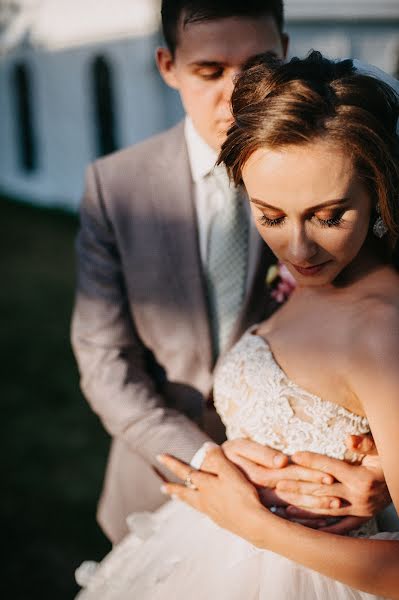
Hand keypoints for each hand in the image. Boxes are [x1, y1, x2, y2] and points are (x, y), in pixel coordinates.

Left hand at [157, 447, 265, 541]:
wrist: (252, 524)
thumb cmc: (241, 495)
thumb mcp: (229, 472)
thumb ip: (217, 458)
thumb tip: (205, 447)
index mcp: (205, 485)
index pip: (185, 472)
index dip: (172, 463)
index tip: (159, 456)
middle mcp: (204, 500)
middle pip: (185, 492)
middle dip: (173, 488)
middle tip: (162, 487)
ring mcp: (212, 512)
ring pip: (193, 503)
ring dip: (183, 498)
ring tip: (176, 497)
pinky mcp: (221, 521)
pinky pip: (204, 511)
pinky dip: (198, 507)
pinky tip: (203, 508)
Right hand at [222, 438, 334, 523]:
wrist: (204, 474)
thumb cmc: (226, 454)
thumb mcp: (239, 446)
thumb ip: (262, 453)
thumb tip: (283, 460)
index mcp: (256, 476)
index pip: (288, 476)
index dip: (308, 475)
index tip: (329, 476)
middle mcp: (260, 494)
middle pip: (293, 495)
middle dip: (316, 497)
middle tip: (338, 499)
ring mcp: (260, 506)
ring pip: (290, 509)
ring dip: (312, 511)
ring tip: (334, 509)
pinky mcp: (260, 512)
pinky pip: (283, 518)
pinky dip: (301, 519)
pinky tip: (318, 523)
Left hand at [275, 436, 389, 526]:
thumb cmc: (389, 460)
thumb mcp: (381, 449)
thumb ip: (365, 444)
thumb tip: (349, 439)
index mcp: (362, 478)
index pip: (330, 467)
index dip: (311, 460)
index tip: (294, 455)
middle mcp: (358, 497)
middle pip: (323, 490)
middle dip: (299, 486)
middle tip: (278, 483)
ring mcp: (359, 510)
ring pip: (326, 510)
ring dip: (304, 508)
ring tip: (283, 507)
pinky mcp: (361, 518)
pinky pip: (338, 526)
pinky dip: (321, 527)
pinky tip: (305, 526)